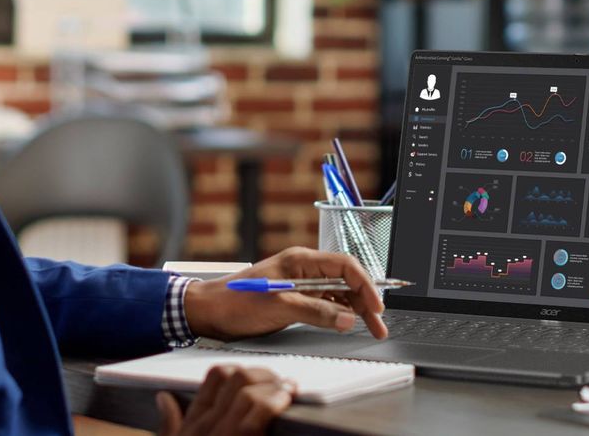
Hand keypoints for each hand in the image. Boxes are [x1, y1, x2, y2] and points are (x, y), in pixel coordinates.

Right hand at [156, 365, 293, 435]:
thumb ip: (170, 423)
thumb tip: (163, 398)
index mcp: (193, 423)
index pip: (215, 376)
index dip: (241, 370)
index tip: (259, 378)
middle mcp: (206, 424)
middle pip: (236, 376)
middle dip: (264, 374)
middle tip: (281, 382)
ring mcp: (223, 433)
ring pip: (248, 388)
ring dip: (274, 385)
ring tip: (289, 390)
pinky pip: (259, 410)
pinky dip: (276, 400)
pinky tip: (286, 401)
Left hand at [182, 247, 388, 340]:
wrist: (208, 312)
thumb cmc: (236, 302)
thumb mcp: (279, 306)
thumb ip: (316, 311)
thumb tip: (348, 319)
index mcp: (301, 260)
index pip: (345, 266)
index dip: (365, 285)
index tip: (376, 307)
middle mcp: (304, 269)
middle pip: (346, 280)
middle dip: (365, 300)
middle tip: (380, 324)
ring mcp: (300, 284)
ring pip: (338, 293)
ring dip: (355, 309)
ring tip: (371, 328)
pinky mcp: (295, 299)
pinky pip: (326, 303)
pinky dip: (339, 314)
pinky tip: (348, 324)